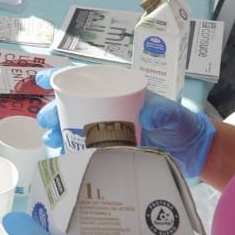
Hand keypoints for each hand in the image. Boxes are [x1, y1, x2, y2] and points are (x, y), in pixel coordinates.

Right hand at [33, 81, 214, 177]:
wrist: (192, 153)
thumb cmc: (182, 126)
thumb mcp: (173, 114)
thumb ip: (163, 112)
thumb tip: (148, 113)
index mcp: (119, 92)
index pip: (86, 80)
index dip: (62, 78)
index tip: (42, 81)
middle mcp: (109, 108)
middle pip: (73, 104)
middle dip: (54, 110)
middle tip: (46, 123)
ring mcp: (108, 129)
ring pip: (74, 126)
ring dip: (58, 131)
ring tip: (50, 140)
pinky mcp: (110, 149)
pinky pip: (84, 147)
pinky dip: (70, 150)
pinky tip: (62, 156)